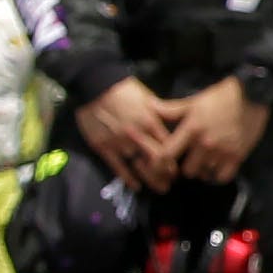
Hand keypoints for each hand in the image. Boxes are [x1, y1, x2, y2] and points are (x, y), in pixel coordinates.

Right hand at [74, 74, 180, 192]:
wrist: (94, 85)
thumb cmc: (123, 89)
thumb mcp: (147, 98)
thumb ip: (161, 113)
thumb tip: (176, 120)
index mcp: (150, 121)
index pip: (168, 146)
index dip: (175, 159)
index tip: (178, 169)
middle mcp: (137, 135)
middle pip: (157, 161)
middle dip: (166, 175)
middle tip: (170, 183)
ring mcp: (120, 143)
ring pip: (139, 167)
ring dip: (151, 179)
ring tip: (159, 187)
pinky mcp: (103, 147)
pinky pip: (118, 168)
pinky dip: (129, 179)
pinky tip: (136, 186)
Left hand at [163, 77, 270, 183]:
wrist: (252, 95)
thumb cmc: (221, 97)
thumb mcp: (194, 101)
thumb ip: (172, 109)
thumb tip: (150, 107)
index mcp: (191, 129)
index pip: (167, 154)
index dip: (159, 163)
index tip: (159, 165)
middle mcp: (205, 143)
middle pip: (187, 171)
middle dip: (186, 167)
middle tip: (189, 160)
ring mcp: (222, 152)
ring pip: (205, 174)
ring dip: (203, 170)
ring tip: (204, 162)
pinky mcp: (237, 156)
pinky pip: (222, 177)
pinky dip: (218, 174)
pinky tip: (217, 166)